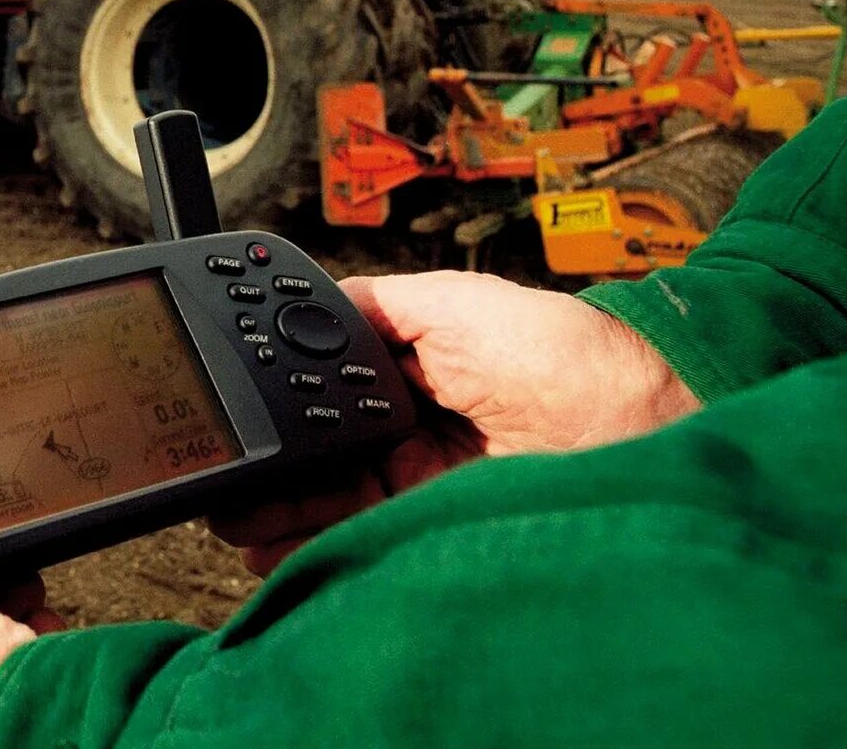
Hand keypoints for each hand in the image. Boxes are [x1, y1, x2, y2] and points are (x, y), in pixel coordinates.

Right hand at [211, 270, 694, 574]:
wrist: (629, 427)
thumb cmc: (561, 354)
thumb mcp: (457, 302)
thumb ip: (380, 303)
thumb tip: (309, 298)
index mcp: (413, 371)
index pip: (327, 389)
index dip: (280, 400)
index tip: (234, 403)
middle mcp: (409, 430)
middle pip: (316, 448)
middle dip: (265, 459)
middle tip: (218, 468)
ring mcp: (418, 485)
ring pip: (325, 498)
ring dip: (272, 507)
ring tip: (227, 511)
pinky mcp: (431, 529)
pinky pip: (354, 539)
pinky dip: (306, 548)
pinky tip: (267, 547)